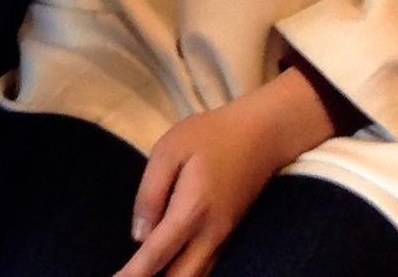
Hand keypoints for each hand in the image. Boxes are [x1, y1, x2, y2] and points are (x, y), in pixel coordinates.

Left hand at [115, 68, 342, 276]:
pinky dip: (187, 275)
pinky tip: (168, 272)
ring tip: (143, 276)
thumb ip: (150, 194)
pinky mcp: (230, 235)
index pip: (157, 254)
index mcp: (192, 210)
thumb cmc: (209, 136)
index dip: (134, 274)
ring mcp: (225, 237)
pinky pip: (208, 268)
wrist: (262, 135)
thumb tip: (139, 236)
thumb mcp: (168, 152)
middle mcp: (212, 233)